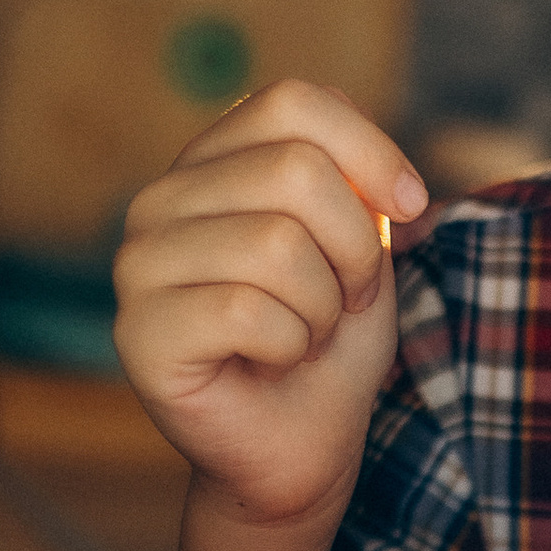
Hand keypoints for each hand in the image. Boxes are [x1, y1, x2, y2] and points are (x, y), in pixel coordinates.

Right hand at [114, 82, 426, 528]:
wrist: (301, 448)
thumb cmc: (328, 344)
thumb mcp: (363, 248)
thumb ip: (359, 188)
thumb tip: (384, 178)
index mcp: (212, 163)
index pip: (294, 102)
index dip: (372, 153)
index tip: (412, 212)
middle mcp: (161, 200)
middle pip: (295, 172)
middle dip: (355, 250)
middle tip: (343, 301)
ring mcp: (139, 264)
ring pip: (275, 245)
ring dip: (321, 308)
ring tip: (301, 336)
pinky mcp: (139, 332)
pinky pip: (245, 312)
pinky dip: (289, 346)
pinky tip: (270, 363)